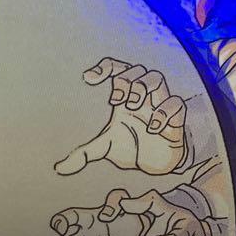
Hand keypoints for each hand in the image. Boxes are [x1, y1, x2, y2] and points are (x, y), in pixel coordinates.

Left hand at [55, 58, 187, 175]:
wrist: (155, 166)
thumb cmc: (132, 147)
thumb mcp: (105, 149)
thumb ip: (84, 154)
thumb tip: (60, 168)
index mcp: (125, 98)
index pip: (118, 69)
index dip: (105, 67)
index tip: (89, 79)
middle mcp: (143, 97)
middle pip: (138, 70)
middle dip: (126, 81)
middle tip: (116, 100)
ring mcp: (159, 106)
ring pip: (157, 78)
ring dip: (143, 87)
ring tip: (133, 107)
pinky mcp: (175, 121)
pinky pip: (176, 104)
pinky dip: (165, 112)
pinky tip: (154, 128)